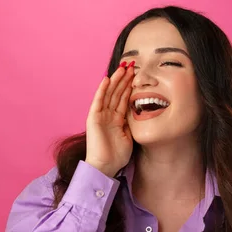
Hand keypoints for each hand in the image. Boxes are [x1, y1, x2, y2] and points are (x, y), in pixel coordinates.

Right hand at [85, 62, 134, 176]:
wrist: (106, 166)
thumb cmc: (117, 156)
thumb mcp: (129, 136)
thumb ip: (131, 123)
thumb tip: (138, 111)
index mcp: (116, 120)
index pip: (123, 99)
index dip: (129, 86)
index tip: (136, 75)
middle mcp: (108, 115)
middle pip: (116, 93)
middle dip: (123, 79)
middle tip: (131, 65)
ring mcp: (100, 116)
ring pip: (109, 94)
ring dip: (115, 80)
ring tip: (122, 67)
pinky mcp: (93, 118)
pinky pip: (98, 101)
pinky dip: (102, 90)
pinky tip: (107, 79)